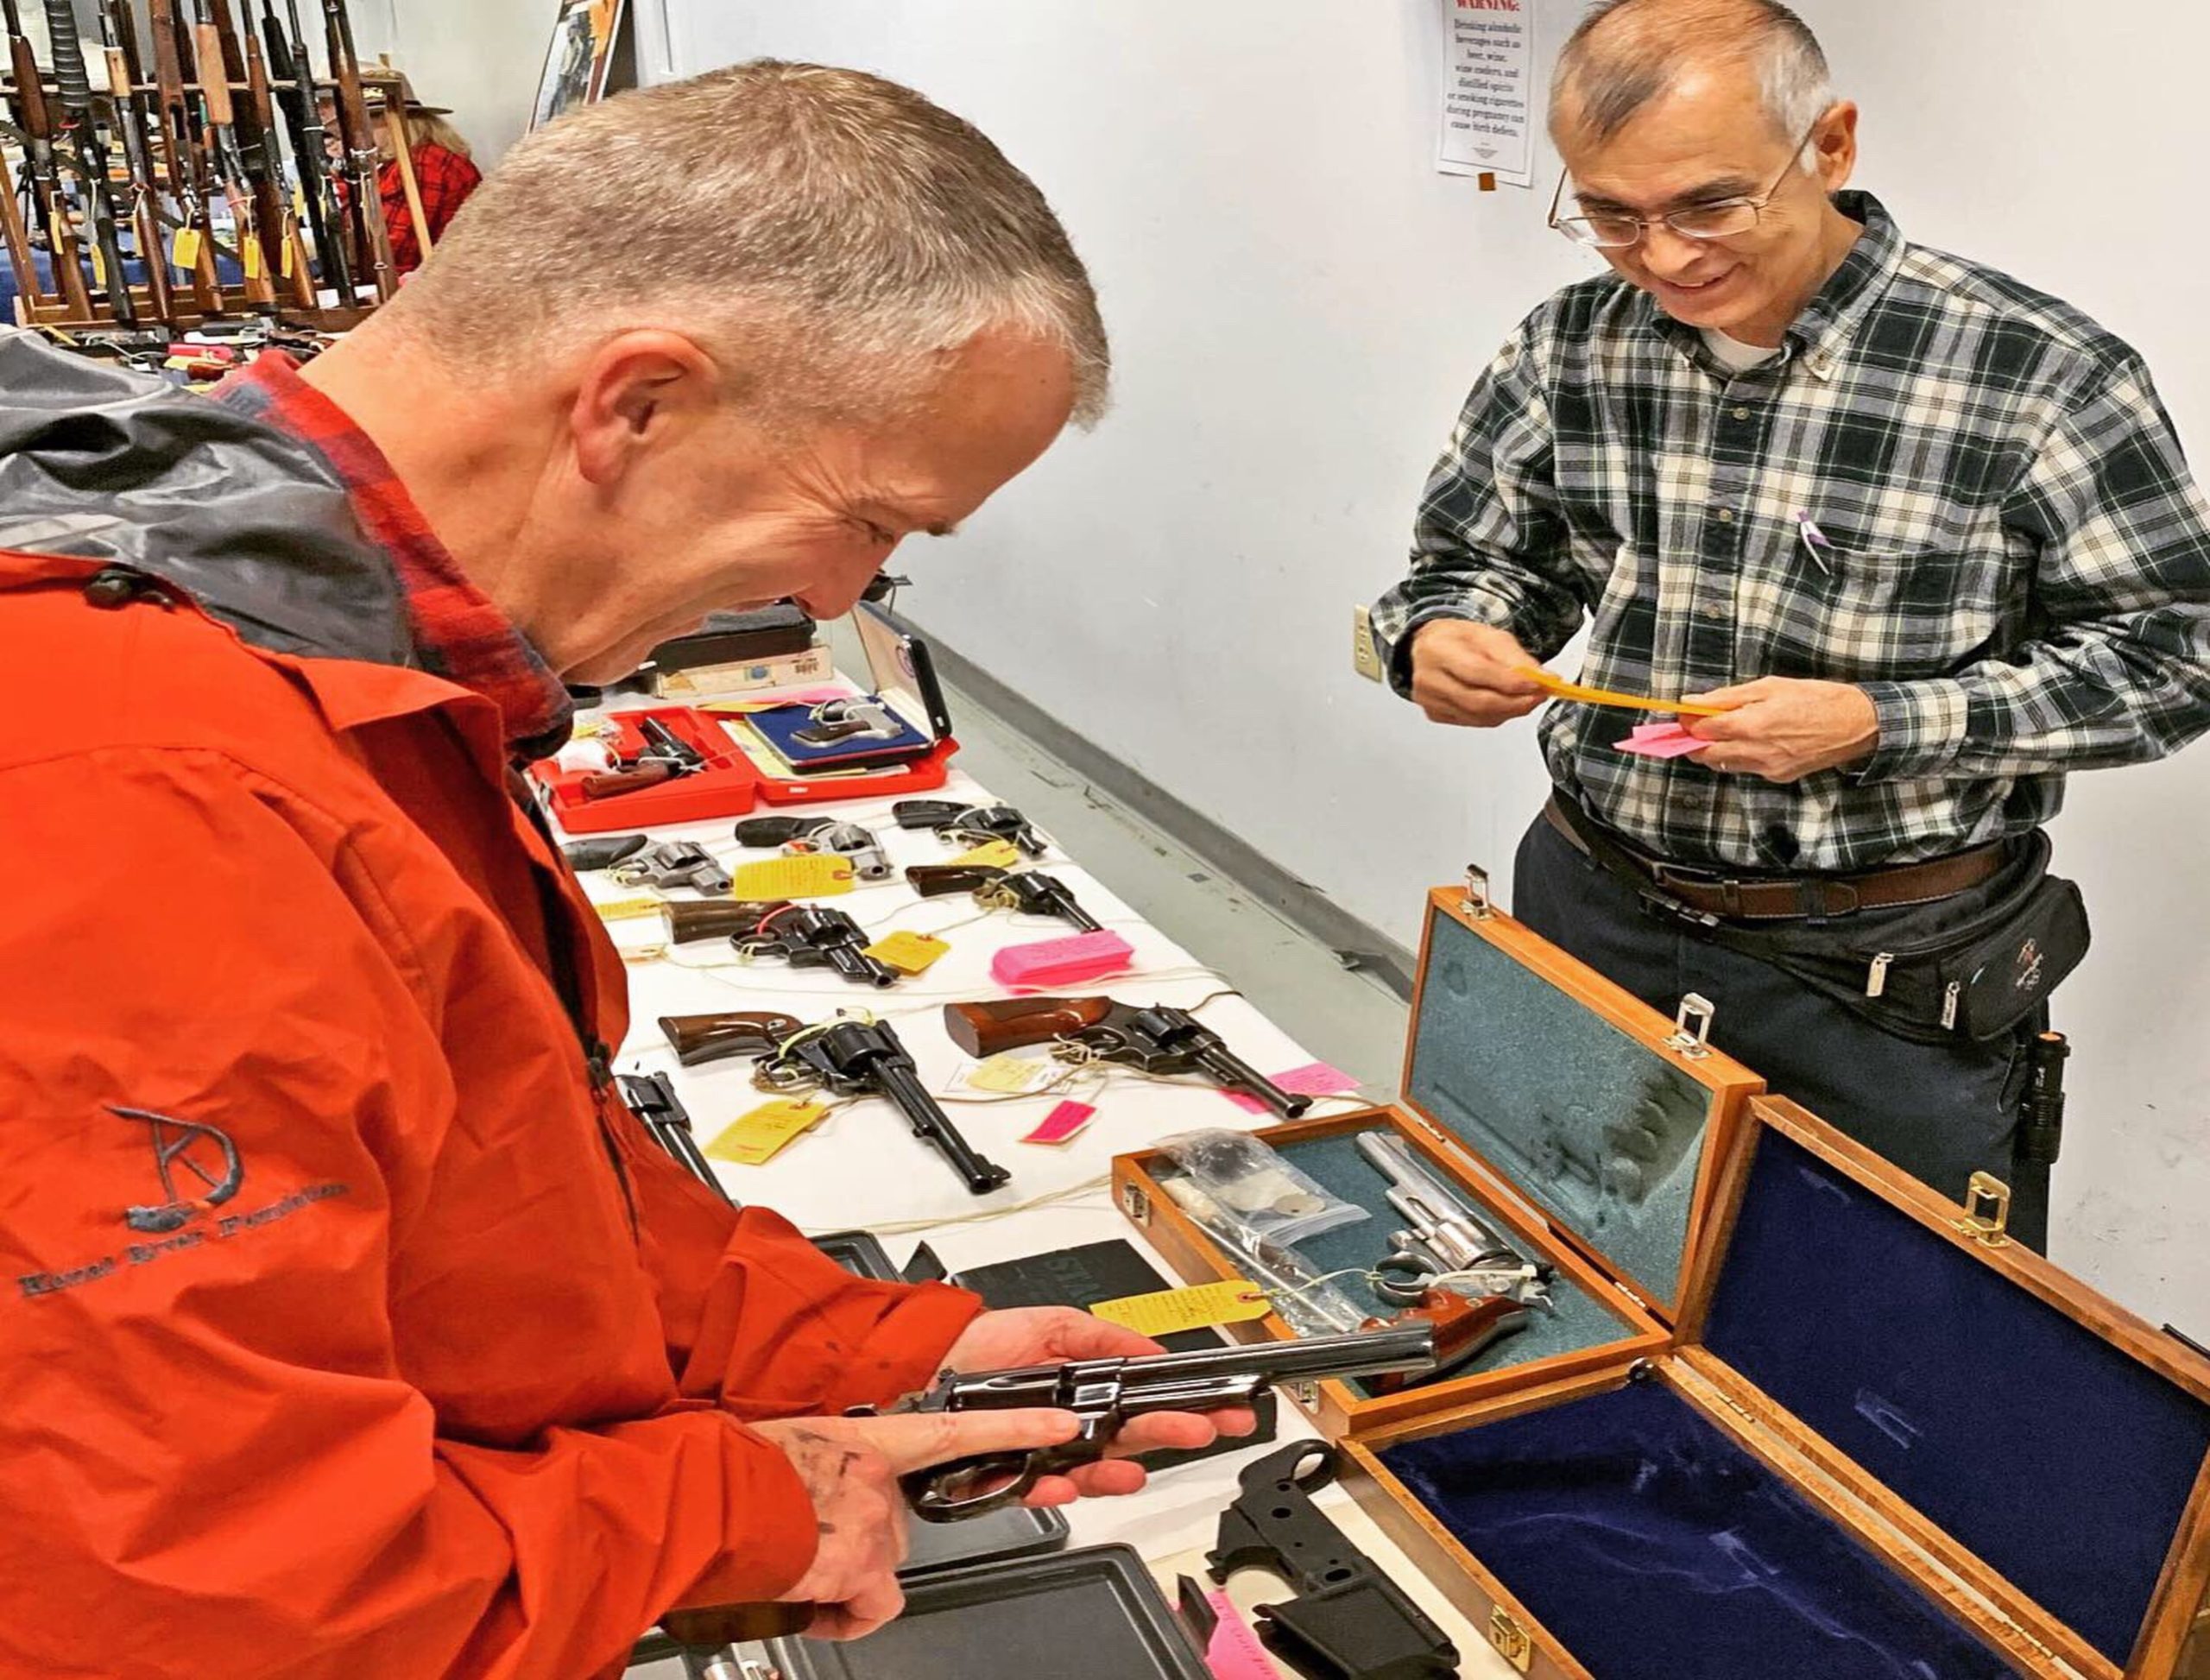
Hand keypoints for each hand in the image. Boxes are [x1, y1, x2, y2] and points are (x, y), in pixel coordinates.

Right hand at [751, 1406, 1079, 1640]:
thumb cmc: (722, 1468)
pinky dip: (842, 1615)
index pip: (951, 1429)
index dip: (1012, 1428)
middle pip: (897, 1523)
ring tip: (795, 1566)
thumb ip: (820, 1459)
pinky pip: (872, 1606)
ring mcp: (871, 1522)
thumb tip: (818, 1484)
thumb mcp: (782, 1443)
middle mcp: (874, 1476)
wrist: (699, 1498)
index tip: (1058, 1426)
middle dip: (859, 1542)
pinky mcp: (860, 1566)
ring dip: (846, 1577)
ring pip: (881, 1565)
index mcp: (855, 1435)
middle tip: (812, 1542)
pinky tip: (811, 1600)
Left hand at [940, 1306, 1256, 1496]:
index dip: (1186, 1405)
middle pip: (1132, 1434)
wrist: (919, 1365)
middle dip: (1171, 1432)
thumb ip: (1103, 1338)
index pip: (1147, 1399)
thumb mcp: (1051, 1323)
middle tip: (1204, 1429)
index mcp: (1085, 1385)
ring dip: (1120, 1471)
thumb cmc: (977, 1341)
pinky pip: (1042, 1489)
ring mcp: (1045, 1449)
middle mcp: (1071, 1421)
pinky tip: (1070, 1483)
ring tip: (1138, 1468)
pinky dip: (1057, 1488)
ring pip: (1095, 1469)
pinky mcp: (1012, 1475)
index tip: (1222, 1408)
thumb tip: (1151, 1352)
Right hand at [1408, 621, 1545, 727]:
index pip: (1478, 671)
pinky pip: (1472, 721)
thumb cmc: (1456, 639)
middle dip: (1515, 703)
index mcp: (1438, 649)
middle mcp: (1429, 677)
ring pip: (1478, 716)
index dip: (1511, 682)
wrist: (1428, 647)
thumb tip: (1543, 678)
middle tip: (1538, 697)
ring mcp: (1429, 699)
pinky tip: (1504, 705)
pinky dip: (1495, 716)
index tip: (1537, 685)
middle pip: (1478, 701)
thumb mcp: (1488, 635)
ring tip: (1526, 700)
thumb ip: (1515, 657)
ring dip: (1508, 711)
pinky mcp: (1434, 713)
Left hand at [1684, 678, 1879, 781]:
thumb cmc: (1816, 698)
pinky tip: (1751, 741)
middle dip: (1694, 741)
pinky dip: (1740, 756)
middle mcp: (1756, 752)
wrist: (1856, 724)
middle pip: (1705, 754)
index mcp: (1751, 725)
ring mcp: (1767, 768)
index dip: (1688, 722)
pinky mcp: (1778, 777)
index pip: (1702, 729)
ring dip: (1715, 749)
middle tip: (1694, 727)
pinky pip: (1747, 769)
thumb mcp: (1770, 686)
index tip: (1684, 714)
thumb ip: (1728, 697)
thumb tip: (1693, 701)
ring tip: (1723, 731)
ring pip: (1724, 764)